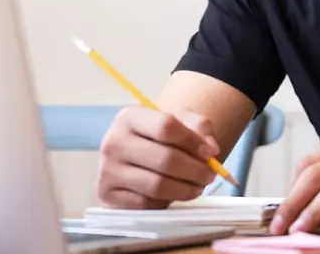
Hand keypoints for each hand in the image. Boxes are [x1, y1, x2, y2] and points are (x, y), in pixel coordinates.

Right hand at [96, 106, 219, 208]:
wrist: (133, 155)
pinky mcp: (108, 195)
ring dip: (185, 189)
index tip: (211, 152)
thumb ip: (200, 127)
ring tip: (197, 186)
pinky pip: (146, 203)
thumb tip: (210, 150)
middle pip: (164, 159)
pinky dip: (167, 201)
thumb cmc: (159, 137)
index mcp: (129, 117)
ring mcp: (108, 170)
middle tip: (209, 176)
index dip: (193, 141)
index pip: (166, 127)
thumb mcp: (179, 120)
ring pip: (157, 185)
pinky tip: (174, 194)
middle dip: (195, 170)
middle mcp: (113, 141)